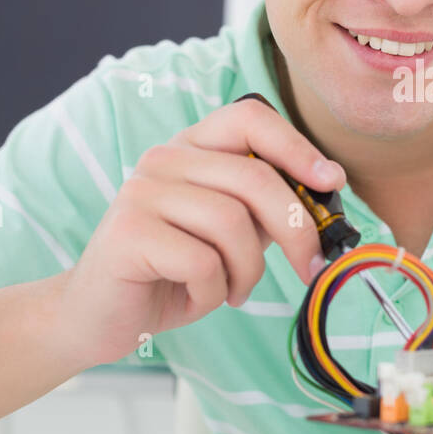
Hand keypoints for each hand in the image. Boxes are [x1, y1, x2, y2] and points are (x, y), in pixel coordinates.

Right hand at [60, 95, 344, 365]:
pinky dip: (215, 290)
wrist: (100, 315)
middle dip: (296, 228)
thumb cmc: (174, 272)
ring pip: (232, 223)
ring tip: (235, 289)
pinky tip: (199, 296)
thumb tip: (325, 193)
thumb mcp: (231, 234)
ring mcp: (142, 191)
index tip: (332, 181)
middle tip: (310, 266)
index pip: (250, 118)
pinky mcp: (129, 232)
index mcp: (192, 148)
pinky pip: (203, 261)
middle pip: (254, 177)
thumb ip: (266, 208)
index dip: (297, 146)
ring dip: (248, 270)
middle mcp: (165, 158)